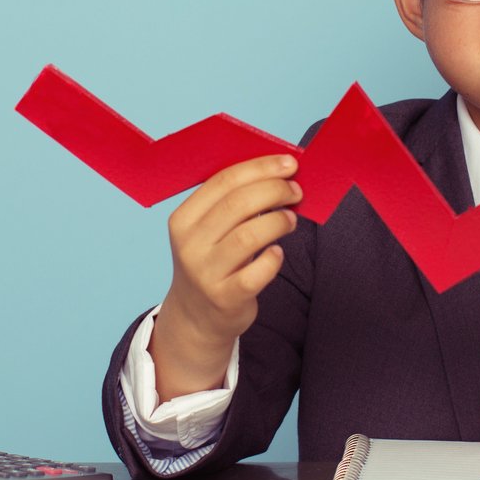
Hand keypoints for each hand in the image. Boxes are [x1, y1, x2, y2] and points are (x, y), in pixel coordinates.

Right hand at [151, 153, 300, 396]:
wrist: (197, 315)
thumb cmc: (212, 262)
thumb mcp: (207, 231)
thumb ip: (232, 203)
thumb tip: (278, 172)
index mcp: (183, 219)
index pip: (223, 181)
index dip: (260, 168)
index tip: (288, 163)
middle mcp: (190, 245)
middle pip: (239, 204)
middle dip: (275, 190)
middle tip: (296, 191)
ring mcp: (206, 273)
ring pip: (250, 235)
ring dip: (278, 221)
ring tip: (291, 220)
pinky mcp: (225, 298)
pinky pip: (257, 272)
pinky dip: (273, 258)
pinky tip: (277, 253)